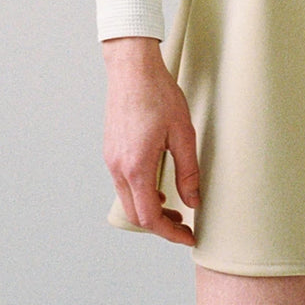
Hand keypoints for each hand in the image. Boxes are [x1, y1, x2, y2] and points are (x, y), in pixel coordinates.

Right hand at [102, 37, 200, 245]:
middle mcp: (118, 168)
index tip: (188, 236)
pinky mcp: (111, 150)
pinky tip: (158, 184)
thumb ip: (188, 171)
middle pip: (135, 214)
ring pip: (127, 200)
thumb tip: (193, 202)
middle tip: (184, 225)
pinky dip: (140, 193)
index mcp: (136, 167)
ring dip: (149, 209)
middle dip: (160, 225)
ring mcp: (111, 159)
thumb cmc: (158, 94)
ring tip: (174, 206)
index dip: (170, 232)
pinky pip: (123, 183)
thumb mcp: (183, 133)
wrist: (132, 68)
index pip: (149, 217)